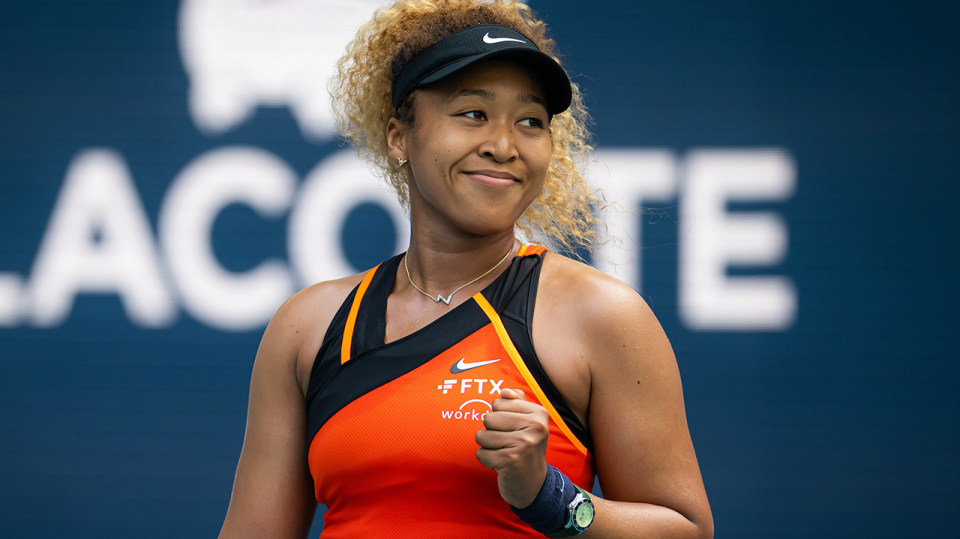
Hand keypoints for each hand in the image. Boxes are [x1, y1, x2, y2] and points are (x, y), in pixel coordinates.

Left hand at [475, 388, 549, 507]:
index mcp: (539, 413)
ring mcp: (524, 444)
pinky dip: (486, 459)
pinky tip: (500, 464)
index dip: (498, 416)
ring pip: (482, 435)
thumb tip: (504, 391)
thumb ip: (517, 402)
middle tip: (506, 443)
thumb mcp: (528, 422)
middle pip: (488, 418)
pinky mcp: (511, 460)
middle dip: (491, 432)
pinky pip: (481, 453)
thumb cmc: (526, 448)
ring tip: (503, 452)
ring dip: (487, 446)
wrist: (534, 483)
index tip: (512, 429)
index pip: (498, 403)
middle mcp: (535, 426)